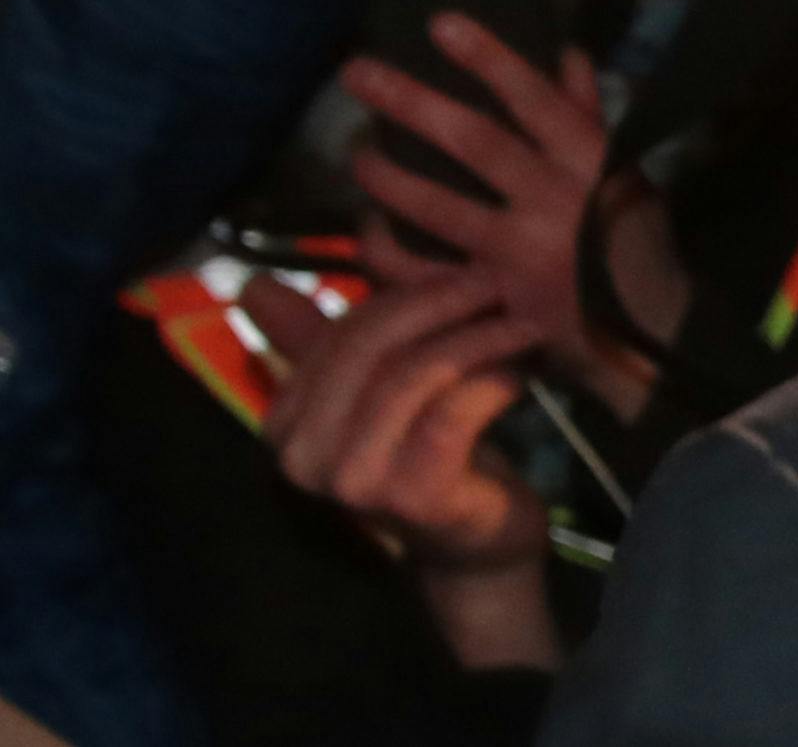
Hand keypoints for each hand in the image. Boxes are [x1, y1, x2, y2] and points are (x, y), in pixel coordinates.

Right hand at [241, 275, 560, 668]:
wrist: (476, 545)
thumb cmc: (430, 457)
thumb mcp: (380, 388)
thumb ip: (333, 338)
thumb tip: (255, 283)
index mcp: (287, 422)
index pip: (339, 333)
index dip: (405, 294)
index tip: (464, 272)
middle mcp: (303, 454)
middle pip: (371, 346)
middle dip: (440, 303)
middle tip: (495, 284)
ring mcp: (353, 480)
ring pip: (415, 375)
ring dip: (478, 339)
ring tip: (522, 324)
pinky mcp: (410, 496)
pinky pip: (453, 412)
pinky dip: (493, 381)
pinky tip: (522, 373)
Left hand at [343, 15, 687, 410]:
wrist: (651, 329)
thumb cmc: (635, 237)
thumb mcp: (623, 168)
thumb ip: (587, 112)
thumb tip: (566, 52)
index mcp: (589, 159)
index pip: (533, 96)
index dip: (487, 58)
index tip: (441, 23)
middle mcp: (553, 200)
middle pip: (472, 141)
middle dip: (410, 101)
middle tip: (358, 72)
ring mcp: (518, 253)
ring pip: (437, 205)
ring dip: (387, 174)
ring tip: (357, 149)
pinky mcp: (492, 300)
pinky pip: (424, 273)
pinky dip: (388, 251)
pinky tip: (368, 228)